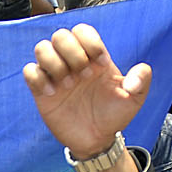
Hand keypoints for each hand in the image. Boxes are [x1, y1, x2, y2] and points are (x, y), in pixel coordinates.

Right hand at [24, 24, 150, 160]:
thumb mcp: (134, 99)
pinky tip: (53, 94)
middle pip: (60, 35)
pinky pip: (30, 72)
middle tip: (84, 77)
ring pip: (41, 48)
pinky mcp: (41, 91)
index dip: (91, 43)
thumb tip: (139, 72)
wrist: (97, 140)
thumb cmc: (113, 116)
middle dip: (72, 53)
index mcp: (93, 57)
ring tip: (68, 85)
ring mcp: (55, 75)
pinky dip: (39, 79)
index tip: (102, 66)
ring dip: (54, 63)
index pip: (83, 30)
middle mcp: (72, 62)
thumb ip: (142, 81)